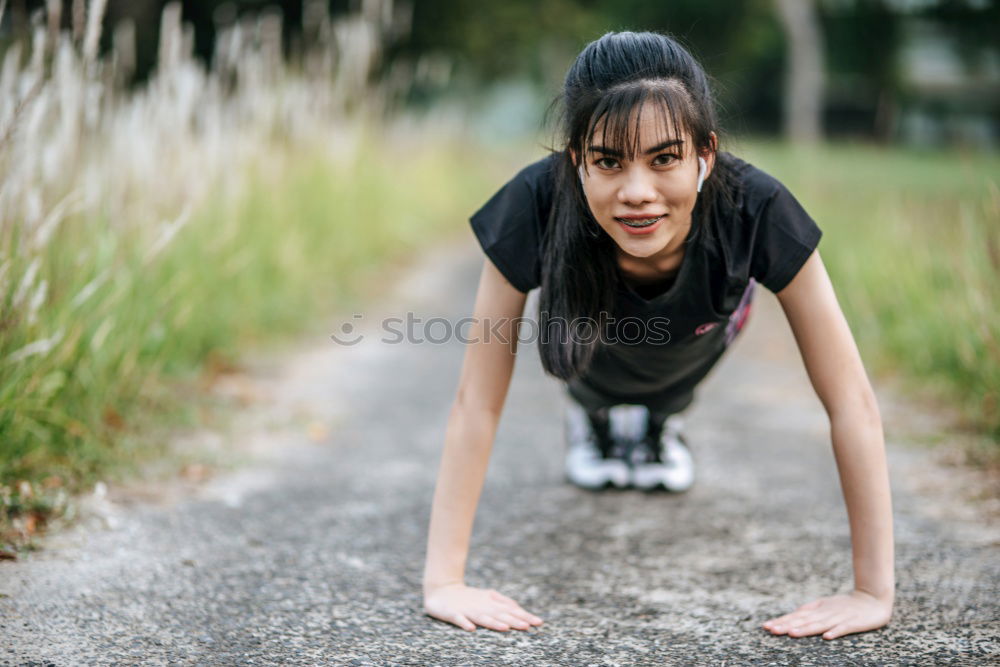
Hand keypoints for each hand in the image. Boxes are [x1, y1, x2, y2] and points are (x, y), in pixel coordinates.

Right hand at [423, 583, 543, 631]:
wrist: (442, 589)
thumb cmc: (468, 596)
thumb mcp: (488, 597)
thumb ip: (503, 602)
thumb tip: (520, 609)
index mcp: (491, 602)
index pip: (510, 610)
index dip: (524, 616)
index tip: (538, 622)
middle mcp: (481, 605)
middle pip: (500, 614)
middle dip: (514, 620)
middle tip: (528, 626)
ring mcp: (467, 609)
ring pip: (482, 617)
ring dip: (493, 622)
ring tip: (505, 628)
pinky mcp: (453, 613)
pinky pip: (459, 619)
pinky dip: (465, 623)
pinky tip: (471, 629)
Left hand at [762, 590, 892, 639]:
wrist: (872, 598)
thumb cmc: (846, 604)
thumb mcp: (826, 604)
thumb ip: (810, 609)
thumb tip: (793, 614)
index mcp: (818, 609)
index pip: (796, 617)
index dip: (782, 621)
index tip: (767, 626)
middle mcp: (826, 613)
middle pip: (804, 621)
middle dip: (787, 625)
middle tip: (771, 630)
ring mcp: (839, 617)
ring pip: (820, 624)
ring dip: (806, 629)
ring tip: (792, 634)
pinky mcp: (854, 622)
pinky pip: (843, 628)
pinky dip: (835, 631)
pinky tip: (826, 637)